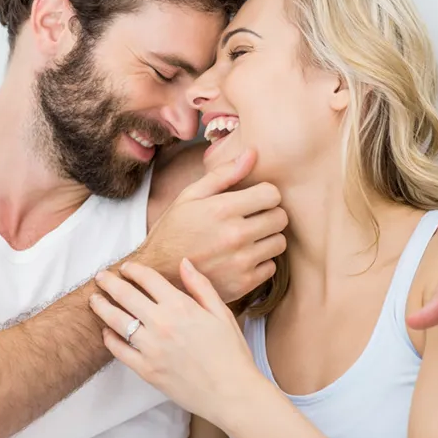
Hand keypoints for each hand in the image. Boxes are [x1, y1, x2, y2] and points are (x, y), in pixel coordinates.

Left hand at [89, 258, 264, 425]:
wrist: (232, 393)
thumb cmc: (231, 353)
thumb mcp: (221, 313)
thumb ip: (200, 286)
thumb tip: (184, 263)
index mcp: (181, 306)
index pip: (148, 279)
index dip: (134, 270)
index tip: (126, 267)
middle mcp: (162, 324)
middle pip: (126, 295)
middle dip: (110, 282)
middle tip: (101, 276)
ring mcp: (151, 348)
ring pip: (116, 321)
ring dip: (102, 307)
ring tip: (94, 300)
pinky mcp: (146, 370)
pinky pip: (120, 351)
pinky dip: (110, 339)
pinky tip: (106, 331)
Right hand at [136, 148, 287, 302]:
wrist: (157, 274)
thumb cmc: (174, 230)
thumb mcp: (190, 196)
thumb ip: (223, 174)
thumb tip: (252, 153)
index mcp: (222, 209)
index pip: (272, 194)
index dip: (265, 194)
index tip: (254, 199)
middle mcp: (234, 235)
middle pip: (280, 218)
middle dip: (269, 215)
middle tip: (253, 218)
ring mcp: (240, 262)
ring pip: (279, 243)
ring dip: (267, 239)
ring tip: (248, 238)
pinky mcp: (243, 284)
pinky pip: (271, 267)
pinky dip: (261, 263)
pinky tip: (242, 258)